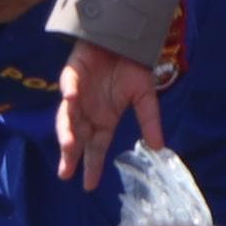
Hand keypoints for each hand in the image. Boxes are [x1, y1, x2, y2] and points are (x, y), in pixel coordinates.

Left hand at [54, 39, 164, 189]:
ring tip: (68, 145)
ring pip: (67, 116)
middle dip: (70, 155)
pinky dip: (70, 92)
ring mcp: (78, 94)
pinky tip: (71, 99)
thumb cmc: (132, 68)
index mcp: (103, 120)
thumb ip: (149, 121)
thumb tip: (159, 147)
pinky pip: (68, 84)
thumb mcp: (144, 97)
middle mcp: (88, 111)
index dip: (92, 166)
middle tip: (66, 173)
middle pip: (76, 138)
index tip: (88, 185)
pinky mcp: (72, 73)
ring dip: (66, 130)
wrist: (126, 39)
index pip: (95, 148)